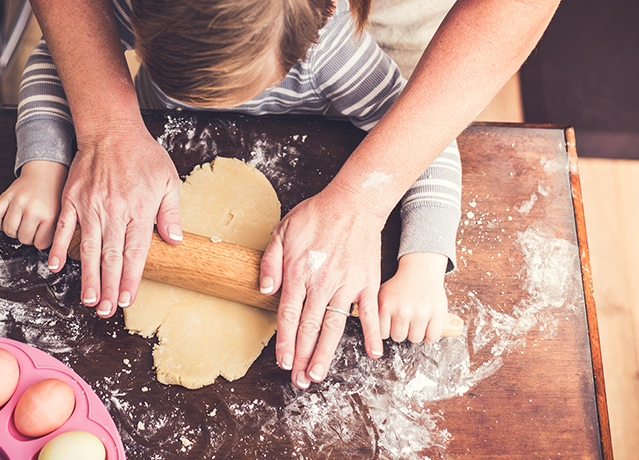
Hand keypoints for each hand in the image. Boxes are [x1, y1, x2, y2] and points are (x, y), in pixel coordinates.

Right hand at [0, 161, 67, 249]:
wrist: (46, 173)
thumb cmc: (53, 196)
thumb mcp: (60, 215)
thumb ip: (54, 232)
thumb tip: (52, 257)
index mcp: (50, 216)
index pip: (40, 244)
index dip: (39, 241)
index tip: (41, 233)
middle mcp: (34, 209)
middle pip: (23, 239)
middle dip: (26, 236)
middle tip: (30, 226)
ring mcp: (19, 202)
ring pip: (8, 230)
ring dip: (12, 230)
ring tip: (19, 222)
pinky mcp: (6, 195)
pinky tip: (4, 219)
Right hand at [49, 123, 181, 317]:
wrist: (111, 129)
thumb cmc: (143, 155)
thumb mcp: (168, 180)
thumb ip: (171, 213)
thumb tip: (174, 241)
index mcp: (139, 210)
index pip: (135, 252)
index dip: (130, 278)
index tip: (126, 299)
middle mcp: (114, 211)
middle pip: (111, 256)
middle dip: (108, 286)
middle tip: (104, 310)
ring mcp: (90, 206)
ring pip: (89, 248)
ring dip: (88, 276)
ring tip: (88, 299)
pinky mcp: (72, 199)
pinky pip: (63, 227)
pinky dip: (58, 247)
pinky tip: (55, 266)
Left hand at [260, 183, 386, 388]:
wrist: (354, 202)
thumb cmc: (316, 215)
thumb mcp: (282, 231)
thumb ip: (270, 262)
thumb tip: (264, 290)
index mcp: (298, 273)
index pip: (289, 315)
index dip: (286, 342)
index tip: (284, 362)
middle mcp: (322, 283)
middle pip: (309, 328)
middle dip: (303, 357)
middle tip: (300, 380)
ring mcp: (347, 284)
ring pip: (334, 327)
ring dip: (326, 354)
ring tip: (319, 375)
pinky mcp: (367, 282)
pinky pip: (370, 313)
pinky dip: (373, 335)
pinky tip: (373, 354)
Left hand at [377, 252, 449, 343]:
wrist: (421, 271)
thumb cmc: (399, 286)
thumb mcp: (381, 295)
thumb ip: (374, 313)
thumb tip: (370, 334)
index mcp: (386, 306)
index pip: (383, 334)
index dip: (387, 329)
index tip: (390, 323)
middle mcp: (403, 310)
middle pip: (398, 337)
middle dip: (401, 331)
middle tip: (404, 321)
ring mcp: (421, 312)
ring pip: (415, 338)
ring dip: (415, 334)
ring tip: (414, 322)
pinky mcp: (438, 313)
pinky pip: (432, 337)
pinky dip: (429, 336)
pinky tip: (426, 327)